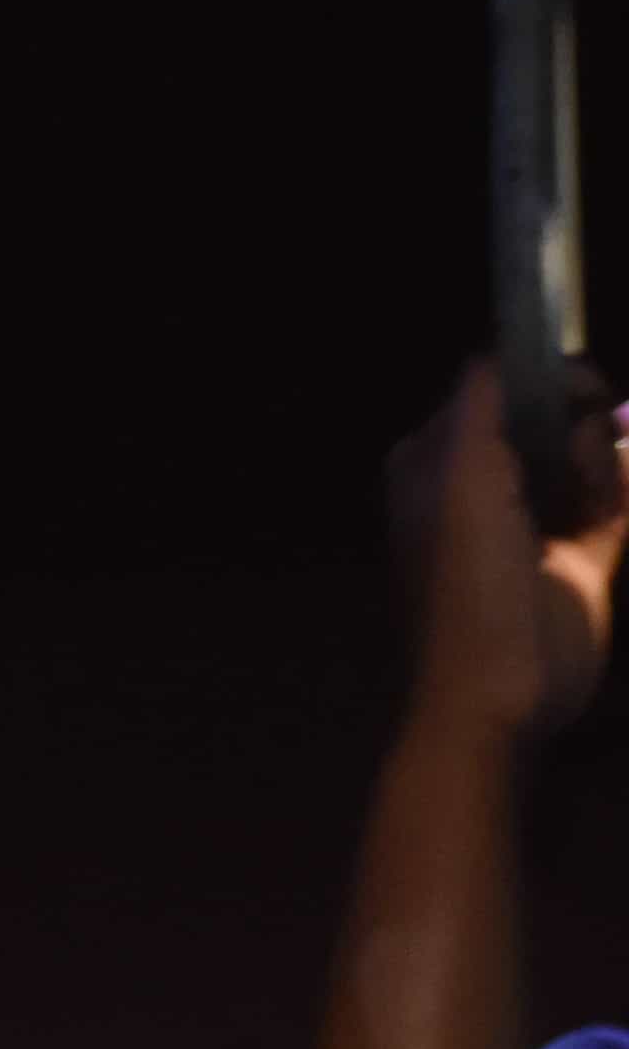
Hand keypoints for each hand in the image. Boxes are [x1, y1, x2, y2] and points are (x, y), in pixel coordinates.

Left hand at [402, 359, 628, 751]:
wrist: (498, 694)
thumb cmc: (468, 585)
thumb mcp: (463, 480)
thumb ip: (481, 406)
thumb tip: (506, 354)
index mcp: (438, 463)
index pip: (499, 387)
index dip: (544, 379)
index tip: (582, 392)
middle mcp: (483, 482)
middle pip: (553, 416)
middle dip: (580, 428)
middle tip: (573, 474)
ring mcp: (535, 516)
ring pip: (590, 452)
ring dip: (600, 466)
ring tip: (579, 514)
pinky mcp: (582, 554)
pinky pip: (615, 497)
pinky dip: (619, 492)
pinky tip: (602, 512)